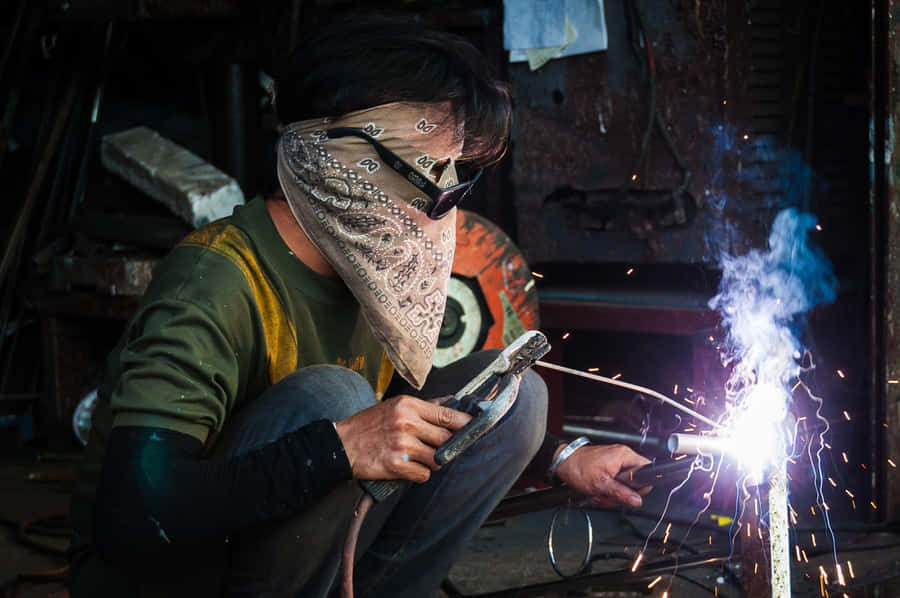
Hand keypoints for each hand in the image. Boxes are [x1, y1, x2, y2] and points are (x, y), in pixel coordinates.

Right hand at [334, 395, 470, 482]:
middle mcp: (406, 423)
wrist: (341, 445)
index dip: (465, 423)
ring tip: (419, 457)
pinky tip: (407, 467)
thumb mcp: (393, 406)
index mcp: (408, 406)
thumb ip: (423, 407)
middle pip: (445, 438)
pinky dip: (419, 473)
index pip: (446, 415)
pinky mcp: (396, 465)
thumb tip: (450, 404)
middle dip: (447, 446)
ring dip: (433, 461)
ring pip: (437, 459)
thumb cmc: (368, 425)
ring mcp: (402, 445)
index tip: (475, 427)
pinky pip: (423, 474)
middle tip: (441, 447)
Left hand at [555, 443, 652, 508]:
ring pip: (625, 484)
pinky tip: (599, 491)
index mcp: (624, 456)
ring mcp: (616, 461)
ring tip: (600, 493)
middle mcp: (622, 456)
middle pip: (636, 481)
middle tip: (608, 495)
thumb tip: (637, 500)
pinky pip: (616, 481)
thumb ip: (621, 493)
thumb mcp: (601, 485)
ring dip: (612, 494)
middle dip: (621, 493)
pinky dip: (608, 490)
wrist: (563, 463)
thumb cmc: (578, 468)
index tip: (630, 492)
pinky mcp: (610, 466)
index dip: (642, 484)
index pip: (648, 470)